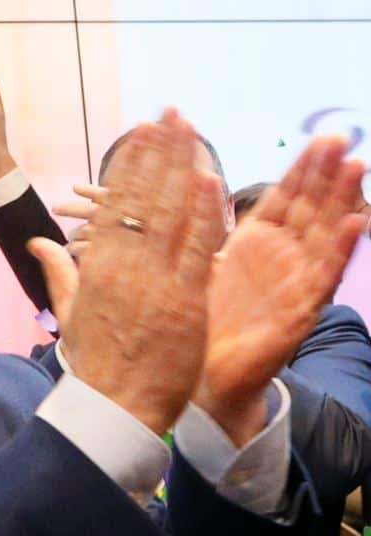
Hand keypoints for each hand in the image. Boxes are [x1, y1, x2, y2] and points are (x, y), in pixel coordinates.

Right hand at [39, 109, 225, 434]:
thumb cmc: (94, 362)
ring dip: (183, 169)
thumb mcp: (70, 312)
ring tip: (191, 131)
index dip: (132, 165)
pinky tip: (209, 181)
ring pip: (170, 216)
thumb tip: (37, 242)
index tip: (142, 133)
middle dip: (160, 153)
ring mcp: (155, 283)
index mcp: (96, 268)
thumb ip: (58, 271)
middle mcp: (124, 268)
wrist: (115, 410)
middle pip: (144, 198)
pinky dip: (203, 216)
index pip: (116, 204)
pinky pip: (196, 251)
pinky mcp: (185, 302)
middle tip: (171, 114)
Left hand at [195, 137, 368, 445]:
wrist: (205, 374)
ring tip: (356, 168)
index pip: (286, 197)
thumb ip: (210, 223)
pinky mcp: (299, 312)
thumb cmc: (205, 316)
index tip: (320, 138)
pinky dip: (338, 250)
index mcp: (257, 242)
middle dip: (325, 174)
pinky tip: (355, 223)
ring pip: (322, 235)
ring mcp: (294, 282)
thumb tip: (202, 178)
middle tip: (342, 139)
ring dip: (341, 202)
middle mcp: (282, 258)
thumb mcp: (207, 260)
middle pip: (310, 208)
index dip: (302, 169)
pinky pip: (322, 276)